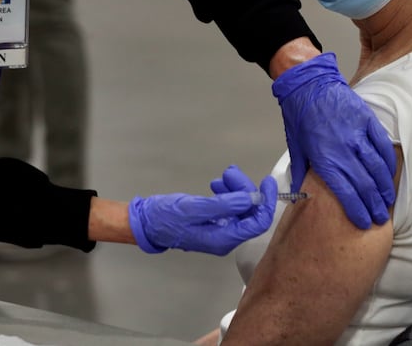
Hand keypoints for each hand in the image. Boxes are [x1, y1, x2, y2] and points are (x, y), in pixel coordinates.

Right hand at [128, 166, 275, 255]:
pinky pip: (228, 206)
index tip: (266, 181)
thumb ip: (223, 205)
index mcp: (224, 239)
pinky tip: (217, 184)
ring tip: (223, 176)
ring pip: (239, 206)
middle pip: (249, 212)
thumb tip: (251, 199)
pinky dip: (227, 193)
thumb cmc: (166, 217)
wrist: (145, 222)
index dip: (266, 202)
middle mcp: (226, 237)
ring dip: (235, 188)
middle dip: (244, 190)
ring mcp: (220, 230)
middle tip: (229, 173)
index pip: (257, 223)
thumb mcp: (194, 208)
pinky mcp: (213, 221)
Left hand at [272, 53, 396, 228]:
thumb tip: (300, 196)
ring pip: (377, 167)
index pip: (346, 192)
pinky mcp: (367, 120)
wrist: (308, 84)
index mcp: (324, 158)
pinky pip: (382, 145)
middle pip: (365, 184)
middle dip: (375, 205)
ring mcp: (357, 134)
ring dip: (385, 187)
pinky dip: (388, 162)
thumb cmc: (299, 117)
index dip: (358, 210)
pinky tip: (390, 175)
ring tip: (388, 201)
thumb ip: (301, 173)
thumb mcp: (295, 147)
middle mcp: (343, 149)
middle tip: (381, 218)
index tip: (365, 223)